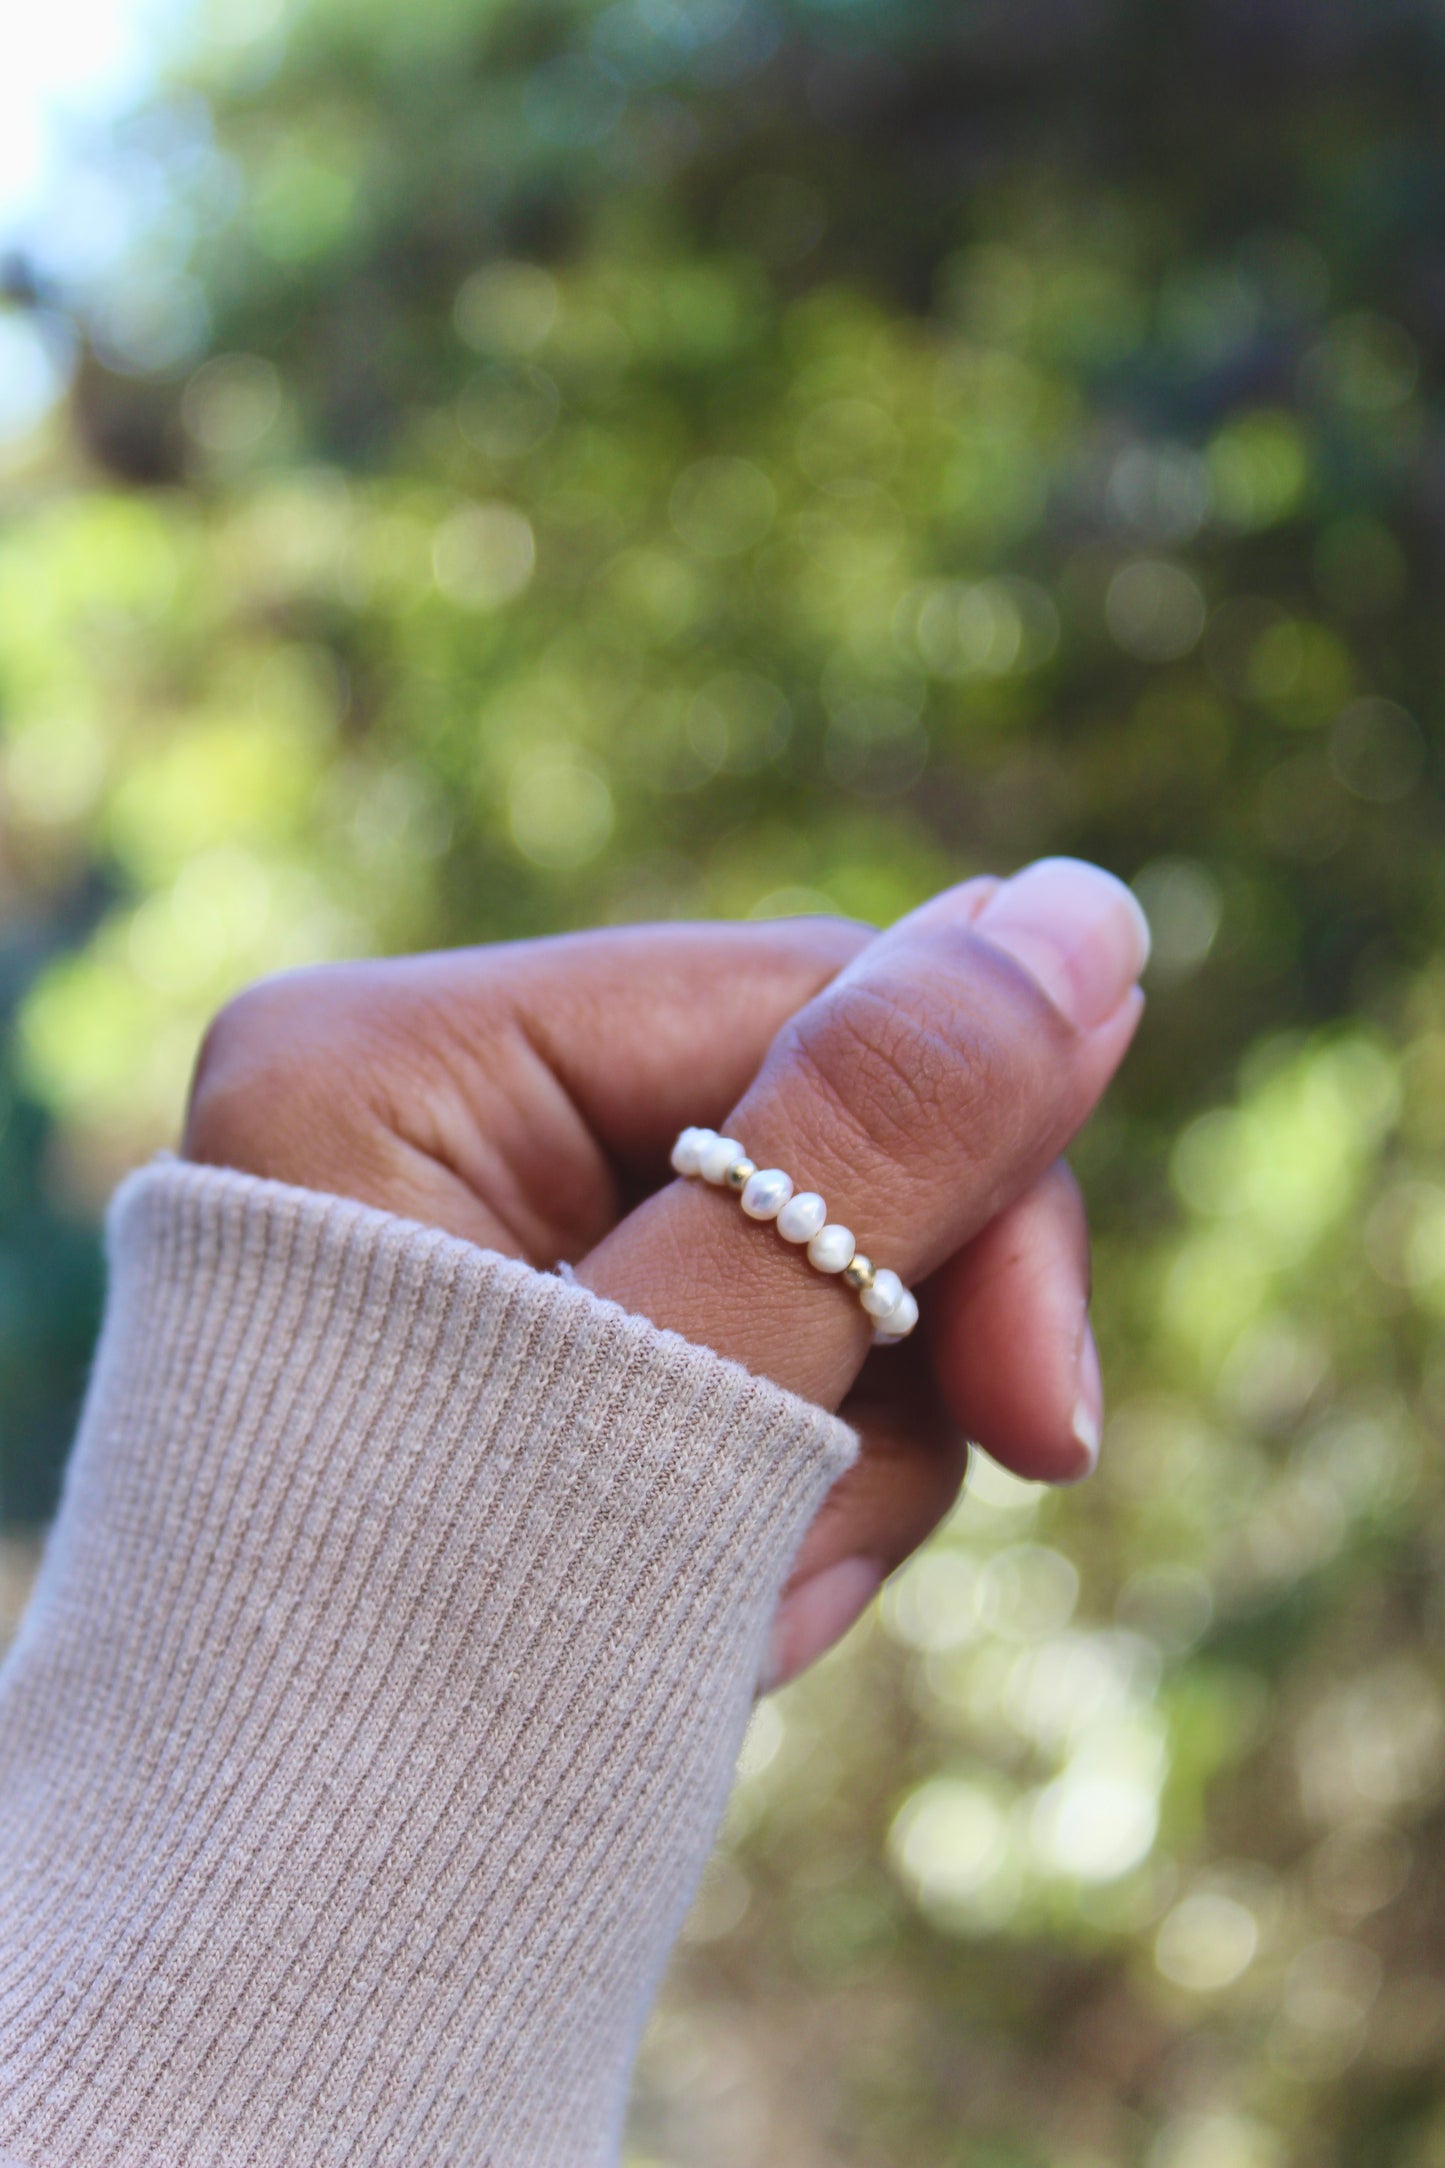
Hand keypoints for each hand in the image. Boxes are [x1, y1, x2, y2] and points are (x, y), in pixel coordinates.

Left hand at [183, 858, 1147, 1687]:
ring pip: (805, 1258)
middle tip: (816, 1571)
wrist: (291, 1943)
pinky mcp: (532, 1328)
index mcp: (391, 1058)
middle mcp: (418, 1103)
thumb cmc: (443, 1671)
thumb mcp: (686, 1392)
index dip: (967, 1190)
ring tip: (726, 1625)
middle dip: (871, 1363)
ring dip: (824, 1462)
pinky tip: (708, 1615)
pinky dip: (771, 1489)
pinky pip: (747, 1345)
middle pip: (812, 1129)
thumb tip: (1087, 903)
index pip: (798, 1003)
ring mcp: (476, 1219)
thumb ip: (884, 1147)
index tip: (1045, 1422)